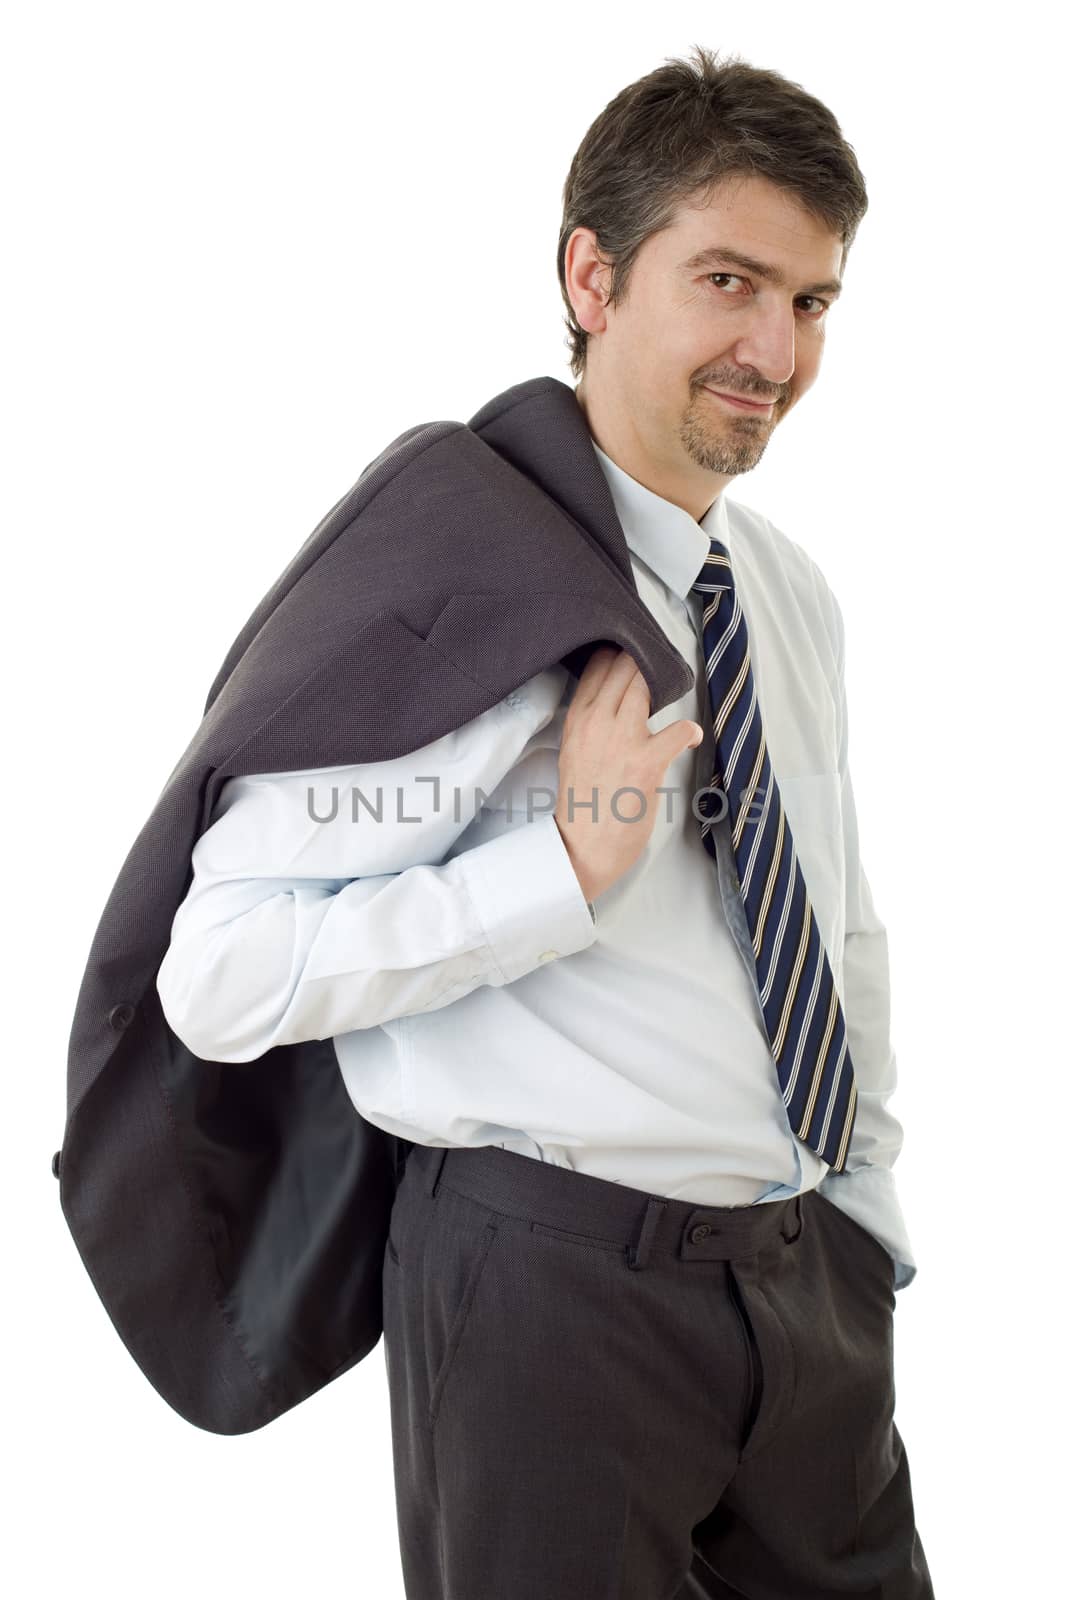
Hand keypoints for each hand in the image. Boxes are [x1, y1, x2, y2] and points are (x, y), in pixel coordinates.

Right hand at [553, 646, 702, 903]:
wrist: (582, 846)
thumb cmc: (583, 802)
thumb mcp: (573, 751)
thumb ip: (591, 720)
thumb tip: (616, 696)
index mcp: (577, 719)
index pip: (598, 667)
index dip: (620, 652)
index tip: (636, 650)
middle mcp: (597, 722)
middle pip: (625, 668)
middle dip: (646, 661)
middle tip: (661, 665)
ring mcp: (622, 740)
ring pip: (646, 685)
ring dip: (665, 684)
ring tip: (674, 690)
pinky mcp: (646, 762)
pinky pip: (678, 730)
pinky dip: (690, 731)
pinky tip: (691, 736)